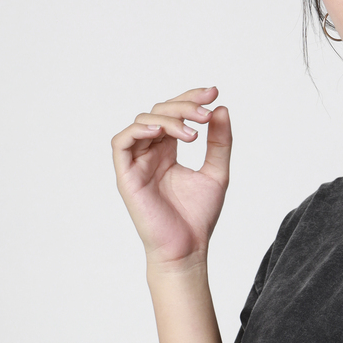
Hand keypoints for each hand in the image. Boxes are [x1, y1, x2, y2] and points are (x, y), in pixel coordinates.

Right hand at [111, 86, 231, 265]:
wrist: (187, 249)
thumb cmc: (198, 217)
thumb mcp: (217, 173)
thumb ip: (219, 143)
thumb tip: (221, 109)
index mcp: (167, 151)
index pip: (175, 114)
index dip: (191, 98)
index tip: (214, 93)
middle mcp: (150, 153)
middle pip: (159, 112)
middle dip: (184, 106)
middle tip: (207, 113)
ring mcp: (136, 163)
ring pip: (143, 122)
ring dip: (168, 119)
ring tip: (193, 133)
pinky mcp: (126, 176)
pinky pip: (121, 142)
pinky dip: (139, 131)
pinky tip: (161, 133)